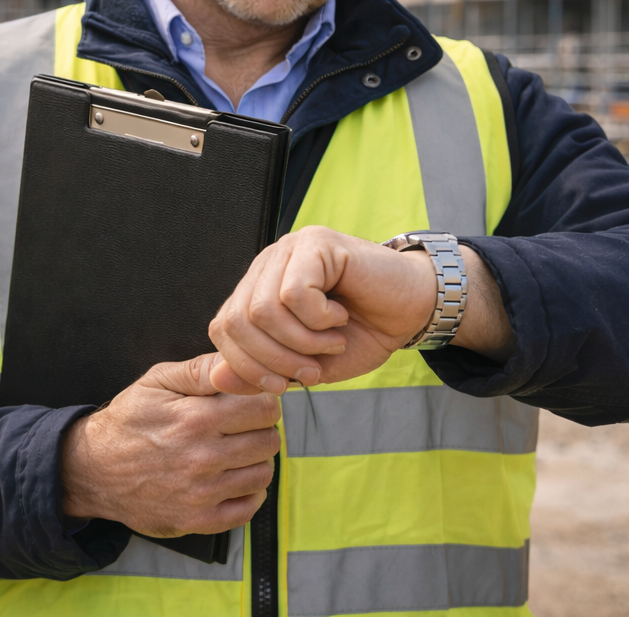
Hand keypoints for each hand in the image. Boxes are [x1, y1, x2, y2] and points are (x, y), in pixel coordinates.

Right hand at [61, 353, 281, 537]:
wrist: (94, 470)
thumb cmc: (127, 422)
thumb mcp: (156, 382)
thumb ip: (200, 369)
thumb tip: (235, 362)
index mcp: (195, 418)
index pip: (264, 409)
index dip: (262, 401)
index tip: (251, 403)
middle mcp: (202, 458)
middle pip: (268, 442)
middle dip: (261, 429)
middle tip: (242, 427)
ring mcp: (201, 493)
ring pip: (263, 475)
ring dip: (256, 461)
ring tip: (236, 451)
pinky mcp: (198, 520)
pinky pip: (248, 509)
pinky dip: (248, 493)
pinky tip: (232, 478)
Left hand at [208, 226, 514, 394]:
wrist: (414, 309)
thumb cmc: (362, 334)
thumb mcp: (307, 364)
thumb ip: (260, 371)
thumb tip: (214, 379)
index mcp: (258, 288)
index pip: (223, 328)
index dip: (246, 365)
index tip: (284, 384)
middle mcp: (267, 263)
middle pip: (237, 320)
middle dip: (273, 360)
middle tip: (310, 369)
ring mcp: (289, 249)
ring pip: (263, 309)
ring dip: (301, 342)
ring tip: (331, 342)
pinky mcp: (315, 243)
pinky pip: (294, 293)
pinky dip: (318, 320)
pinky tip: (339, 318)